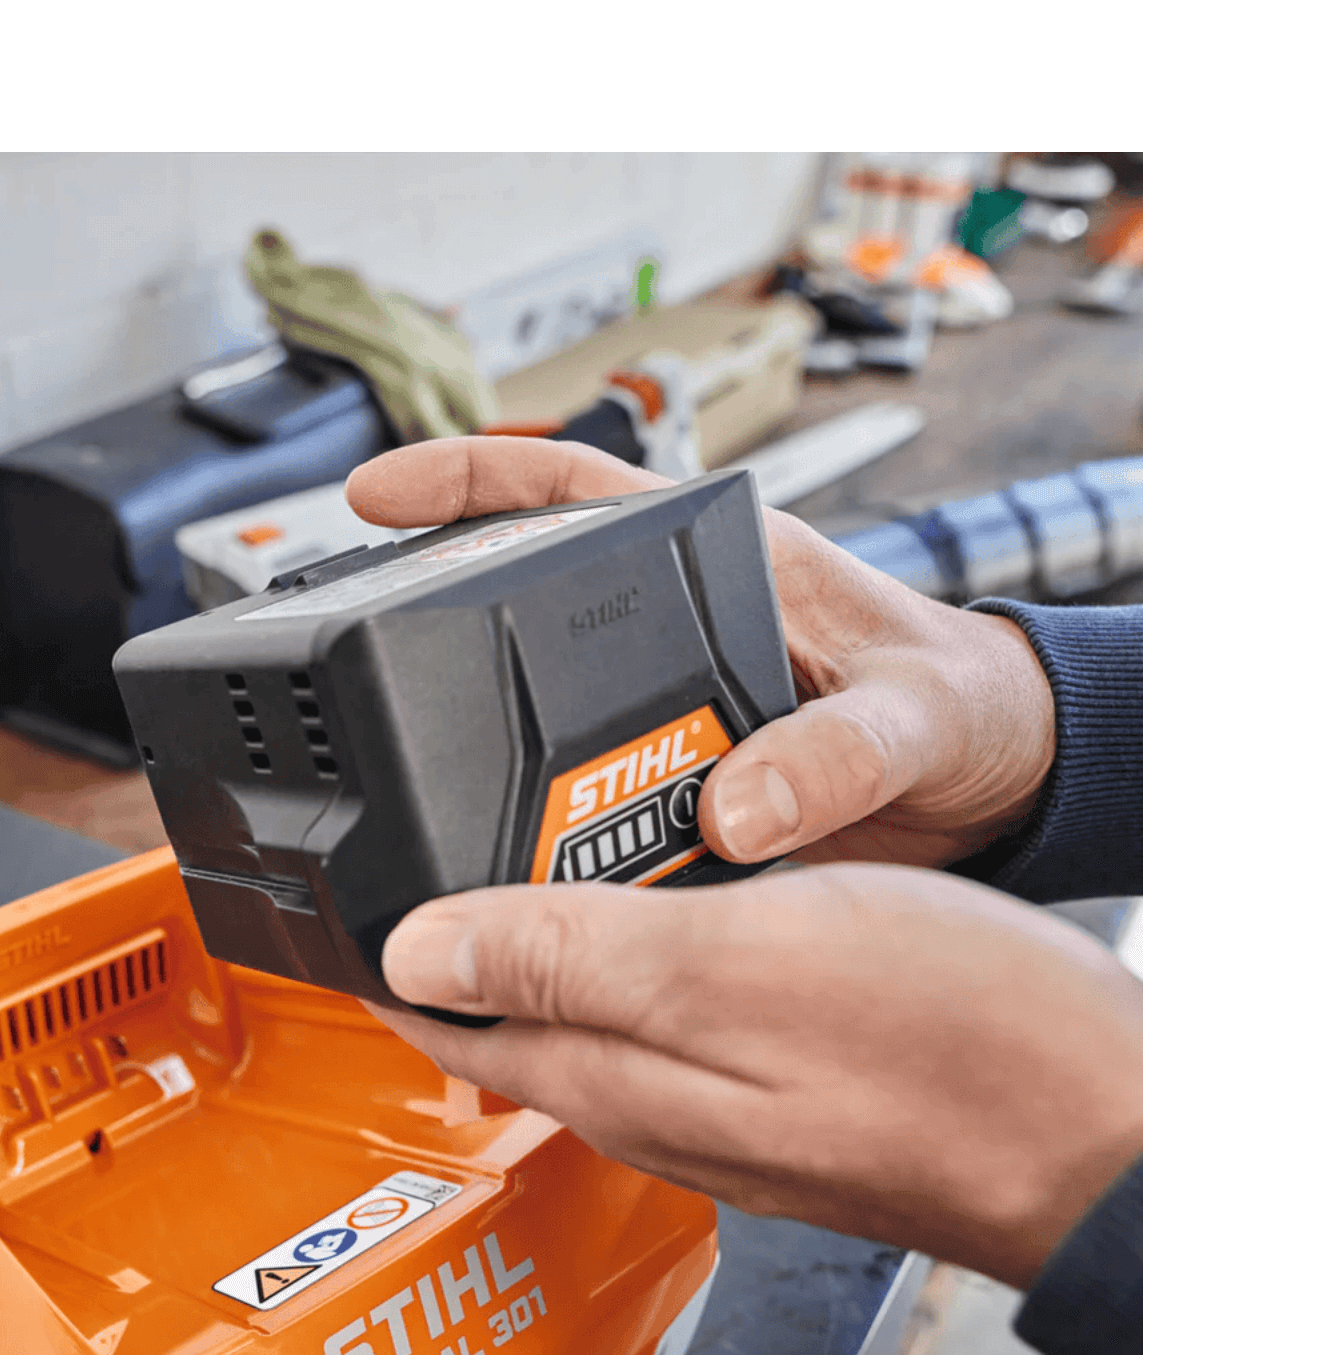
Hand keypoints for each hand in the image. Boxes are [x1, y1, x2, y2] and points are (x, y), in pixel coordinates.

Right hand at [346, 438, 1057, 868]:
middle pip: (520, 611)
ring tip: (411, 790)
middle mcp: (676, 635)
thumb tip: (740, 807)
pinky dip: (535, 837)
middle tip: (353, 660)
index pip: (574, 492)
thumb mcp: (914, 718)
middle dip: (429, 626)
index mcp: (725, 564)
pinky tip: (499, 870)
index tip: (376, 494)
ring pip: (537, 722)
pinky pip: (577, 808)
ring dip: (481, 756)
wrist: (1001, 790)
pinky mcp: (670, 791)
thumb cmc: (968, 706)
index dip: (468, 483)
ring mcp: (664, 715)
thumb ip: (837, 756)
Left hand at [375, 865, 1141, 1286]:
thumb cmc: (948, 1043)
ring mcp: (717, 1106)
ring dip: (539, 952)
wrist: (1104, 1131)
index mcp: (614, 1072)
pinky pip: (670, 1025)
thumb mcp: (733, 960)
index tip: (346, 893)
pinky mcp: (782, 1094)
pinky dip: (635, 966)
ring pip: (587, 1022)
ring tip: (517, 868)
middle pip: (506, 1022)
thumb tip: (413, 950)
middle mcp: (649, 1103)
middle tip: (421, 853)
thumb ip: (567, 952)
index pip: (443, 1017)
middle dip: (451, 946)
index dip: (384, 952)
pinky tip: (663, 918)